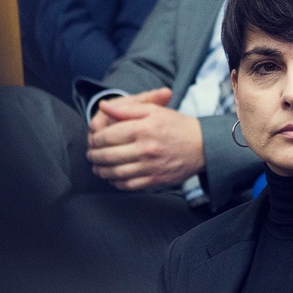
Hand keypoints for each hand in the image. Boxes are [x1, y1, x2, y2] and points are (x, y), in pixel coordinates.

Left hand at [87, 89, 204, 189]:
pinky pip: (129, 185)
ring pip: (115, 172)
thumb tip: (103, 107)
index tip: (92, 140)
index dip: (95, 139)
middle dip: (94, 155)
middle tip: (91, 154)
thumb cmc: (176, 125)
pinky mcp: (155, 180)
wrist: (202, 145)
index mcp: (143, 129)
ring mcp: (150, 167)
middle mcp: (145, 149)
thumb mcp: (153, 110)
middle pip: (108, 155)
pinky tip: (112, 177)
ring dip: (101, 170)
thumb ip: (126, 109)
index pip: (108, 136)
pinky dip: (116, 182)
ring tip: (97, 167)